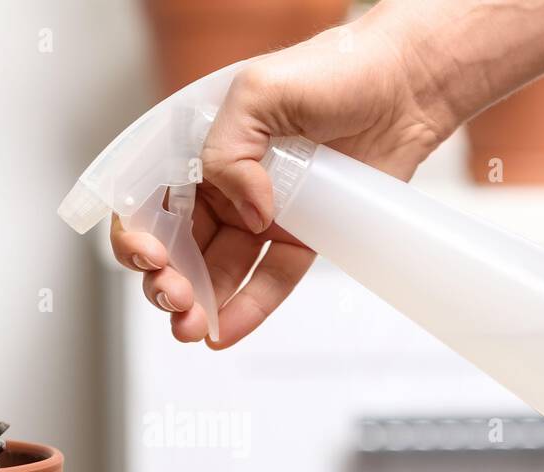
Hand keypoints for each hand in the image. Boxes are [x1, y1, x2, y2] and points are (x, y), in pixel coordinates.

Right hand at [111, 6, 456, 348]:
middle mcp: (225, 186)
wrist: (405, 85)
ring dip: (199, 304)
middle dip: (166, 280)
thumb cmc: (336, 68)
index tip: (152, 256)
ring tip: (192, 327)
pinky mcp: (301, 238)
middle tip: (175, 298)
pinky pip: (268, 281)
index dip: (139, 234)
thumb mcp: (259, 92)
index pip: (151, 201)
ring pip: (218, 272)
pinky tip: (223, 332)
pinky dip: (246, 310)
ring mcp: (262, 216)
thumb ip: (230, 151)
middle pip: (178, 246)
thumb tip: (248, 212)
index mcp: (201, 149)